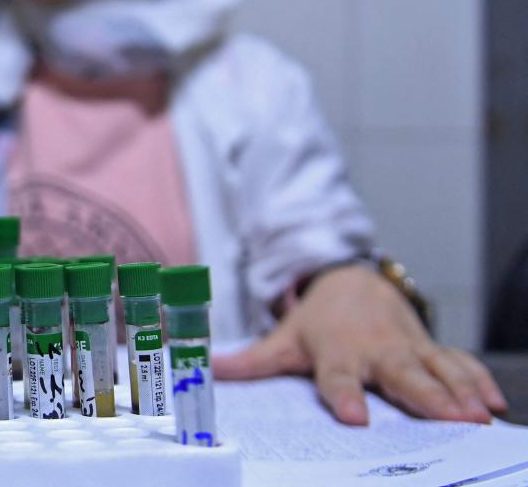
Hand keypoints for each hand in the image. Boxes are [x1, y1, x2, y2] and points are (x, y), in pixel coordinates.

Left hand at [213, 265, 507, 424]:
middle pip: (401, 376)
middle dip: (426, 398)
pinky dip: (478, 379)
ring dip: (460, 392)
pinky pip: (458, 362)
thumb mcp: (284, 339)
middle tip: (451, 421)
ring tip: (479, 416)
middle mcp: (375, 352)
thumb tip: (207, 369)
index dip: (344, 396)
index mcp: (336, 353)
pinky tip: (495, 403)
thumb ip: (250, 361)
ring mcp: (407, 348)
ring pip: (437, 370)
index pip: (338, 379)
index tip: (354, 416)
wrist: (351, 282)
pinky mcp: (429, 347)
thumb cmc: (317, 322)